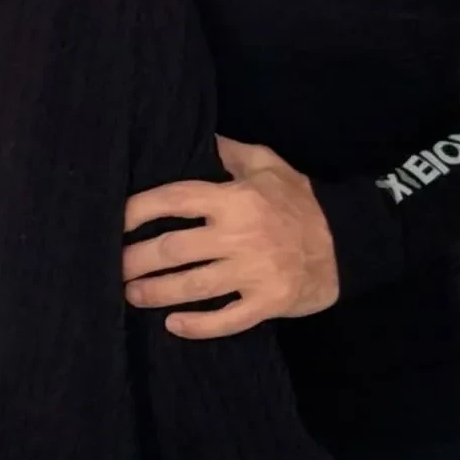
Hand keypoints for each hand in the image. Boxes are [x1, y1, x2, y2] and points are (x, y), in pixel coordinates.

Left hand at [123, 136, 339, 337]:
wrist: (347, 242)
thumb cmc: (300, 200)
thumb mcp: (267, 163)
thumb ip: (230, 151)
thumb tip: (199, 133)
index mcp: (234, 199)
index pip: (175, 200)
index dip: (139, 209)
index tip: (116, 219)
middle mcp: (238, 235)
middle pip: (175, 248)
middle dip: (138, 258)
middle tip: (112, 265)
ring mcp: (253, 272)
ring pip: (193, 286)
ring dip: (157, 292)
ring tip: (130, 294)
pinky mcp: (267, 303)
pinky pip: (226, 319)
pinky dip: (198, 326)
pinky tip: (173, 324)